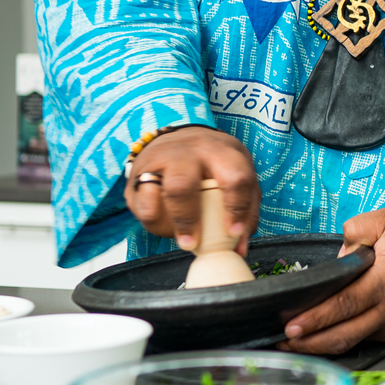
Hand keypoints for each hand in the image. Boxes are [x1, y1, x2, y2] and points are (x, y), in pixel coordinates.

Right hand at [124, 126, 258, 254]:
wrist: (176, 137)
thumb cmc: (214, 163)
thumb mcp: (237, 174)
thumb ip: (245, 209)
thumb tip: (239, 248)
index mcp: (222, 152)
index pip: (234, 178)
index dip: (236, 209)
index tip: (233, 233)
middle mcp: (190, 152)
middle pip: (184, 185)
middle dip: (188, 219)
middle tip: (193, 243)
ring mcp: (161, 160)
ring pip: (156, 192)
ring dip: (170, 223)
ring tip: (183, 239)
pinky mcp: (139, 175)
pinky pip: (142, 204)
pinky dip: (153, 220)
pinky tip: (166, 223)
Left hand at [279, 209, 384, 354]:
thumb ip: (358, 228)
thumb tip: (340, 250)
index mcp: (384, 282)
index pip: (343, 304)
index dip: (316, 318)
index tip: (292, 325)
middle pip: (343, 334)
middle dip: (310, 341)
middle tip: (283, 341)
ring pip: (353, 342)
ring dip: (322, 345)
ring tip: (297, 343)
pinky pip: (367, 338)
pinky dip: (345, 339)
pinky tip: (326, 336)